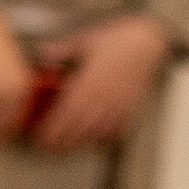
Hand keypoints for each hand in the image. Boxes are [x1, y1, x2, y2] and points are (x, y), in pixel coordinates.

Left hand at [32, 14, 169, 151]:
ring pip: (97, 133)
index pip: (67, 113)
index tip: (40, 137)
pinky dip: (102, 139)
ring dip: (79, 143)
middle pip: (79, 128)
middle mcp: (104, 98)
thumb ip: (61, 50)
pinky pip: (116, 131)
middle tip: (48, 148)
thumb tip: (41, 56)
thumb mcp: (84, 40)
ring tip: (65, 149)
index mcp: (90, 82)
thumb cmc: (115, 39)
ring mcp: (119, 105)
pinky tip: (91, 141)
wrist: (147, 41)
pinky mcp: (131, 108)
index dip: (53, 129)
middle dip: (62, 141)